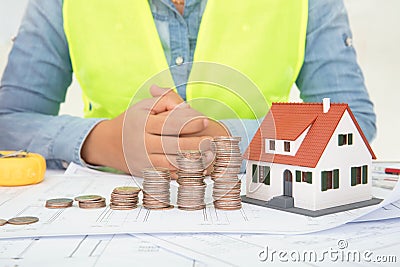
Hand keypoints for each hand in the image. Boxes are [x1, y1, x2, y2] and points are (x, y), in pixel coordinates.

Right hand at [81, 85, 213, 176]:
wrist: (107, 144)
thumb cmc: (132, 121)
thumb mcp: (144, 106)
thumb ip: (165, 101)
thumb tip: (186, 108)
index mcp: (143, 124)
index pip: (170, 123)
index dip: (189, 122)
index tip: (205, 120)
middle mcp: (142, 144)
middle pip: (174, 146)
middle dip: (196, 144)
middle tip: (213, 142)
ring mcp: (143, 161)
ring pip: (172, 164)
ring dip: (193, 162)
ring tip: (210, 157)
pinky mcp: (146, 173)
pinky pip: (167, 175)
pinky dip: (183, 173)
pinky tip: (198, 169)